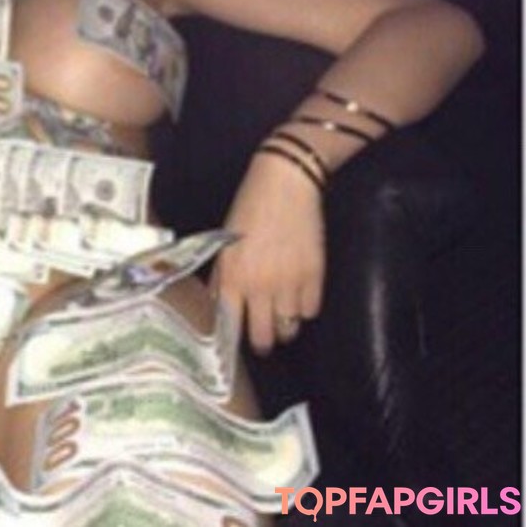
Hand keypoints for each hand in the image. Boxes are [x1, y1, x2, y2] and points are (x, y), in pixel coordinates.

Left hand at [209, 152, 325, 354]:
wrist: (285, 186)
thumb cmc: (249, 209)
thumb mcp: (224, 243)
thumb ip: (221, 276)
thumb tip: (217, 304)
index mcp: (232, 277)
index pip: (229, 325)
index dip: (232, 341)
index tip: (234, 347)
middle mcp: (259, 286)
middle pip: (263, 337)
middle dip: (263, 342)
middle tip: (264, 337)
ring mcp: (289, 283)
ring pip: (289, 328)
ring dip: (285, 325)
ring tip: (282, 314)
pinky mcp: (315, 276)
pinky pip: (311, 311)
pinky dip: (305, 308)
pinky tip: (299, 295)